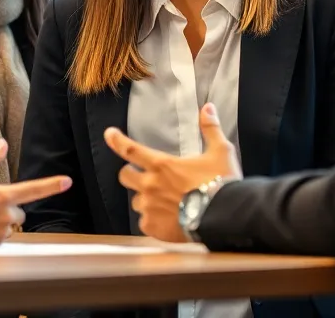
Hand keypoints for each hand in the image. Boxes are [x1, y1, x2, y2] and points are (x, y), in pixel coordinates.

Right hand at [0, 140, 70, 244]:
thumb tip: (3, 143)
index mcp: (2, 196)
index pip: (33, 189)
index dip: (52, 185)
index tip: (68, 181)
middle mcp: (4, 215)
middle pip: (19, 211)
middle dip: (8, 208)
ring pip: (9, 225)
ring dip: (0, 222)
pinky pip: (0, 239)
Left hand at [104, 103, 242, 242]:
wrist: (225, 217)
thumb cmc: (221, 182)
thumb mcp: (220, 152)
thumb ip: (210, 129)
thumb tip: (208, 107)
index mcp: (162, 165)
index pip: (131, 149)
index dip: (117, 140)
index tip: (108, 134)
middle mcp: (150, 185)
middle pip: (125, 176)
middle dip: (131, 174)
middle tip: (145, 176)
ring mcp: (149, 208)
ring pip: (136, 202)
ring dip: (146, 199)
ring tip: (165, 202)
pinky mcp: (153, 228)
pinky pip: (145, 222)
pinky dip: (153, 220)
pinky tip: (167, 220)